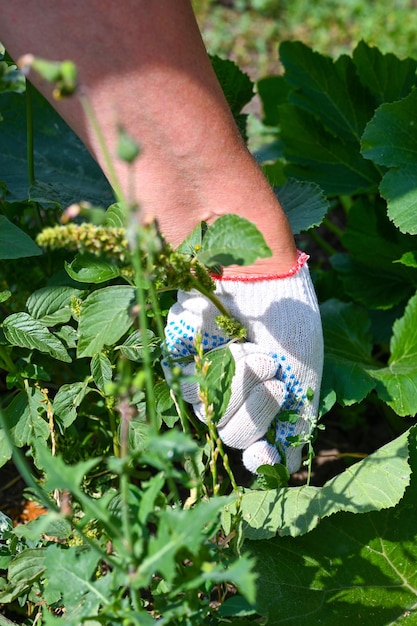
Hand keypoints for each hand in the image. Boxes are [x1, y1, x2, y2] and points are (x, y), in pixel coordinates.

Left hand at [163, 252, 322, 473]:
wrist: (263, 273)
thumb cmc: (288, 320)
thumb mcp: (304, 372)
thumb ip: (297, 421)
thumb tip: (282, 469)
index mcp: (258, 406)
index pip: (251, 449)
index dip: (256, 454)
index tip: (263, 448)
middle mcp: (228, 396)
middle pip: (226, 431)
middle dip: (252, 402)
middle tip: (267, 364)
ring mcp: (202, 375)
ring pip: (201, 403)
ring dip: (231, 372)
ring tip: (246, 343)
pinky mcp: (178, 350)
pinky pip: (179, 366)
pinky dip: (204, 344)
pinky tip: (220, 324)